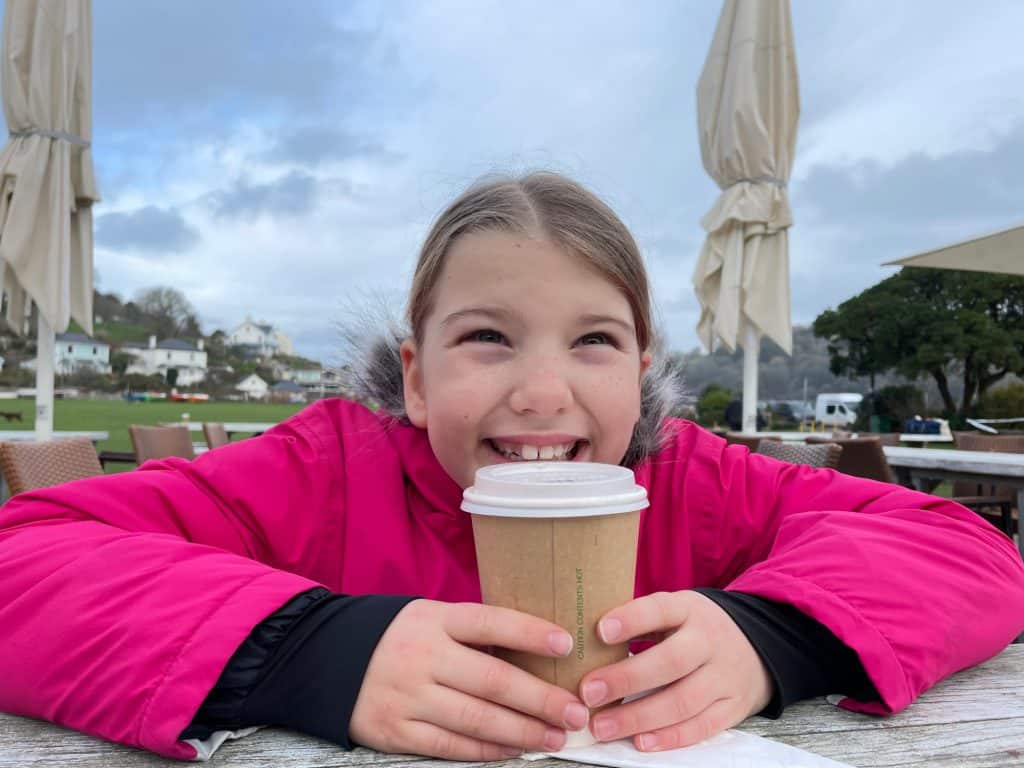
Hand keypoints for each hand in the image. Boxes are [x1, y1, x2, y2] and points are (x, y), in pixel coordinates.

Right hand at [349, 599, 589, 759]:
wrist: (325, 659)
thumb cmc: (398, 637)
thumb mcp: (430, 619)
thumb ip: (472, 634)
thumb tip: (535, 654)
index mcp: (435, 619)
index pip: (490, 622)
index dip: (530, 632)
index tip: (566, 644)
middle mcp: (423, 655)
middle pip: (492, 679)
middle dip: (541, 699)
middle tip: (575, 712)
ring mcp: (408, 696)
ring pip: (477, 719)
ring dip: (523, 731)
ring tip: (555, 736)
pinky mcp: (395, 731)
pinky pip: (451, 745)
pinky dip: (487, 750)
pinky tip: (514, 749)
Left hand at [579, 591, 772, 750]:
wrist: (758, 646)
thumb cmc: (695, 628)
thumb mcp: (675, 611)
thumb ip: (639, 621)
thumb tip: (585, 638)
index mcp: (690, 609)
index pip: (660, 609)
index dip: (631, 619)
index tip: (600, 631)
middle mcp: (710, 641)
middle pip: (670, 662)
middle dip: (626, 679)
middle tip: (588, 692)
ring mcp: (724, 676)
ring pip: (683, 700)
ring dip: (639, 717)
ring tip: (602, 726)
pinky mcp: (733, 708)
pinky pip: (701, 727)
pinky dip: (670, 738)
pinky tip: (640, 743)